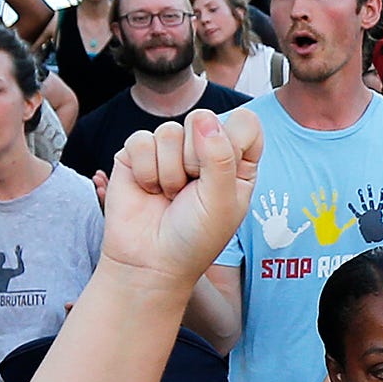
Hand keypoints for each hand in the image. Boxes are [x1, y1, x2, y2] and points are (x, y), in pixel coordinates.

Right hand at [104, 108, 265, 286]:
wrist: (150, 262)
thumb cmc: (195, 238)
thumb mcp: (223, 201)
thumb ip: (221, 156)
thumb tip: (205, 120)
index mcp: (237, 160)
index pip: (245, 122)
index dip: (233, 142)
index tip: (224, 176)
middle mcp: (204, 149)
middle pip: (203, 119)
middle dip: (195, 160)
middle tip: (190, 192)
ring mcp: (170, 149)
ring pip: (169, 131)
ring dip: (168, 172)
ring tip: (169, 196)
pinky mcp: (138, 153)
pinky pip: (141, 140)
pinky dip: (145, 170)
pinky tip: (149, 190)